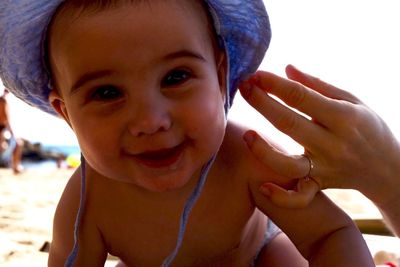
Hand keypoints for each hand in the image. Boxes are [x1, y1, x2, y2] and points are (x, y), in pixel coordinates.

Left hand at [239, 65, 399, 207]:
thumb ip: (318, 86)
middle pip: (289, 124)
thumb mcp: (351, 100)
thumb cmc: (366, 126)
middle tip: (243, 88)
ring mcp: (325, 168)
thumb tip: (286, 69)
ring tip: (247, 134)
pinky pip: (299, 196)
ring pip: (289, 164)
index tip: (256, 74)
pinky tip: (263, 186)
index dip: (275, 85)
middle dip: (262, 104)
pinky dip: (282, 196)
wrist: (386, 167)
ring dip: (263, 150)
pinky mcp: (320, 185)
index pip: (301, 98)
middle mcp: (333, 144)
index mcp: (343, 117)